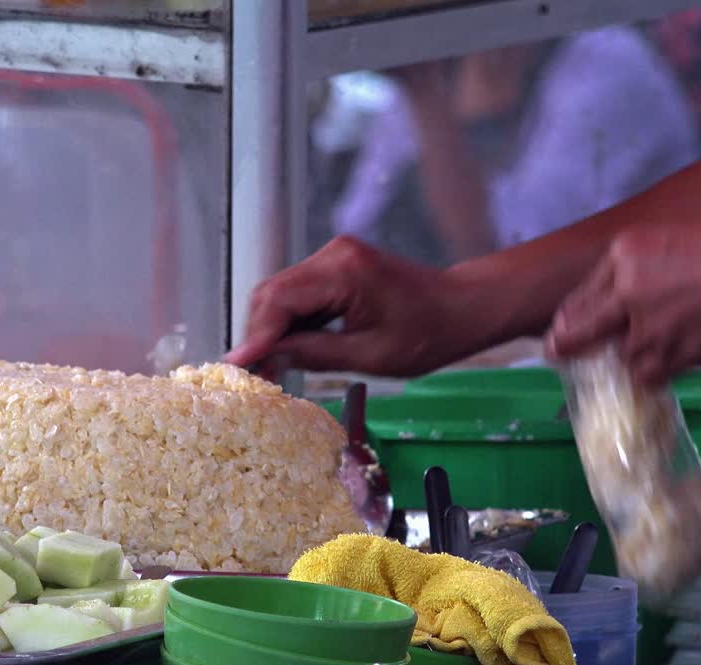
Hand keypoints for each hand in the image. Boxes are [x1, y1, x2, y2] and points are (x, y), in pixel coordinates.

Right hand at [224, 236, 486, 376]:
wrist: (463, 308)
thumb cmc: (429, 334)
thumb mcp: (370, 355)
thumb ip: (313, 354)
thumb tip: (266, 358)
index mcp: (344, 271)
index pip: (280, 300)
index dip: (255, 334)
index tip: (237, 365)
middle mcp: (333, 254)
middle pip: (273, 293)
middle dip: (259, 333)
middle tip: (252, 373)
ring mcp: (334, 257)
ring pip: (281, 293)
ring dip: (271, 329)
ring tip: (267, 367)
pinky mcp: (336, 267)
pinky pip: (299, 294)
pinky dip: (289, 321)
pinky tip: (288, 349)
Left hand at [545, 215, 700, 385]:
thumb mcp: (673, 240)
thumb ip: (641, 269)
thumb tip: (621, 298)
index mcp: (624, 253)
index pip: (582, 294)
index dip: (571, 317)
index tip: (563, 329)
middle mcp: (626, 288)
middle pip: (579, 329)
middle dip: (566, 345)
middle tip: (556, 354)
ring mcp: (647, 323)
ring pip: (618, 357)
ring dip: (627, 360)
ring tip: (646, 355)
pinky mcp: (672, 351)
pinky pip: (647, 375)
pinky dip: (653, 376)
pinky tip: (665, 367)